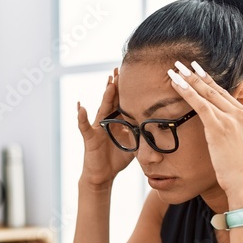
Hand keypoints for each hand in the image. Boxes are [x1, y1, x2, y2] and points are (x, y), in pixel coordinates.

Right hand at [77, 68, 134, 188]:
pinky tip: (81, 107)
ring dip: (105, 95)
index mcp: (118, 121)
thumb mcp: (134, 144)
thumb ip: (143, 135)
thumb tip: (161, 129)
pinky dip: (81, 117)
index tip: (134, 74)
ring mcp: (97, 128)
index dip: (127, 89)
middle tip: (119, 68)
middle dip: (115, 85)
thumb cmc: (117, 158)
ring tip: (109, 82)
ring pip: (102, 108)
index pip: (123, 101)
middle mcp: (107, 121)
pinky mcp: (90, 138)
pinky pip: (85, 126)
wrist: (103, 174)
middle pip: (112, 100)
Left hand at [167, 61, 242, 205]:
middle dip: (195, 75)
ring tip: (173, 70)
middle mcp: (239, 113)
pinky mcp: (218, 127)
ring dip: (187, 80)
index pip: (224, 94)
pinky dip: (186, 92)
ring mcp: (229, 119)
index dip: (209, 82)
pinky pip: (199, 105)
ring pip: (205, 94)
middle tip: (181, 64)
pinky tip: (175, 84)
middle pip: (213, 90)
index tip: (197, 71)